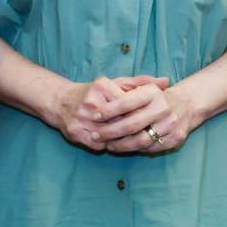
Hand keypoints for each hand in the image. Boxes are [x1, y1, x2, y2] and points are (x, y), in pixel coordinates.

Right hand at [45, 75, 165, 150]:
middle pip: (120, 121)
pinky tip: (115, 144)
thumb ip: (141, 82)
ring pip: (110, 136)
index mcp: (102, 86)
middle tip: (145, 132)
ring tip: (134, 140)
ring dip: (123, 140)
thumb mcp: (117, 83)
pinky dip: (108, 146)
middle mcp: (90, 101)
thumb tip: (166, 81)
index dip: (140, 114)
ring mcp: (81, 118)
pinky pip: (99, 144)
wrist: (61, 102)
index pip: (129, 104)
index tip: (148, 118)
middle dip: (134, 128)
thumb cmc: (95, 93)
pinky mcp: (75, 132)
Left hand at [93, 79, 200, 153]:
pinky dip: (136, 149)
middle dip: (110, 131)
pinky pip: (150, 148)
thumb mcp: (144, 87)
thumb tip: (101, 103)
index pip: (126, 102)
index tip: (95, 115)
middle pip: (131, 124)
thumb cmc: (157, 96)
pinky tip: (125, 148)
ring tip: (108, 145)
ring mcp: (170, 125)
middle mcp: (163, 108)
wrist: (188, 104)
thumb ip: (124, 91)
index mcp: (153, 92)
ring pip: (140, 140)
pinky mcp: (175, 139)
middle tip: (96, 135)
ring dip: (121, 145)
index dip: (109, 110)